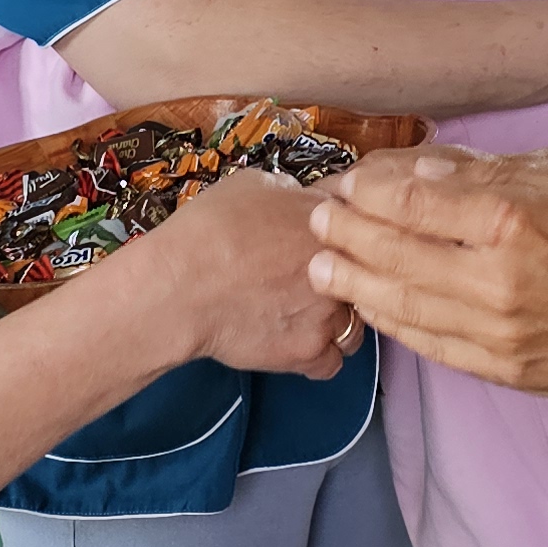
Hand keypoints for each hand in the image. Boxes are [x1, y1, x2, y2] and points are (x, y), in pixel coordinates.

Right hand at [131, 171, 357, 378]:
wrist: (179, 286)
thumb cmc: (205, 231)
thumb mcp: (251, 184)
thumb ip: (291, 193)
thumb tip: (299, 199)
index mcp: (331, 219)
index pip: (365, 218)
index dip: (347, 228)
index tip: (330, 235)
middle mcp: (342, 264)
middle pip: (368, 274)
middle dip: (349, 276)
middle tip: (313, 279)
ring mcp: (331, 311)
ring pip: (357, 323)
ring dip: (337, 319)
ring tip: (302, 314)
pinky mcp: (311, 351)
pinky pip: (333, 361)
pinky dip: (316, 355)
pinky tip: (292, 340)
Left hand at [306, 147, 547, 431]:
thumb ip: (491, 175)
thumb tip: (424, 171)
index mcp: (513, 220)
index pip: (414, 201)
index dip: (370, 192)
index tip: (348, 185)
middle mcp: (496, 278)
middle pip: (395, 252)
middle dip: (346, 235)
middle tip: (318, 222)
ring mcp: (495, 331)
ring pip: (401, 303)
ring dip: (354, 283)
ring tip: (322, 268)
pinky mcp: (500, 369)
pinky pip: (428, 344)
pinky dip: (392, 323)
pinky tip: (371, 307)